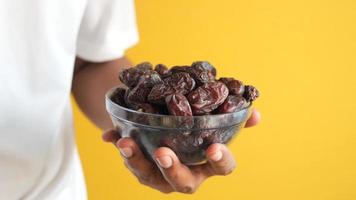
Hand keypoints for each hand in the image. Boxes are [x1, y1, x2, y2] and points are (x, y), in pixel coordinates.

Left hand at [102, 109, 260, 193]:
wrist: (168, 132)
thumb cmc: (196, 129)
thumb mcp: (212, 120)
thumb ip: (231, 118)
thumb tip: (255, 113)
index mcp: (207, 164)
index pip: (222, 168)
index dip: (220, 160)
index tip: (214, 149)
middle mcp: (186, 174)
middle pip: (182, 182)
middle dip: (173, 170)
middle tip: (164, 153)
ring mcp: (161, 175)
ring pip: (149, 176)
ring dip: (137, 161)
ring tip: (126, 143)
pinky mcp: (141, 168)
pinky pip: (131, 162)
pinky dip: (122, 147)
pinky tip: (112, 135)